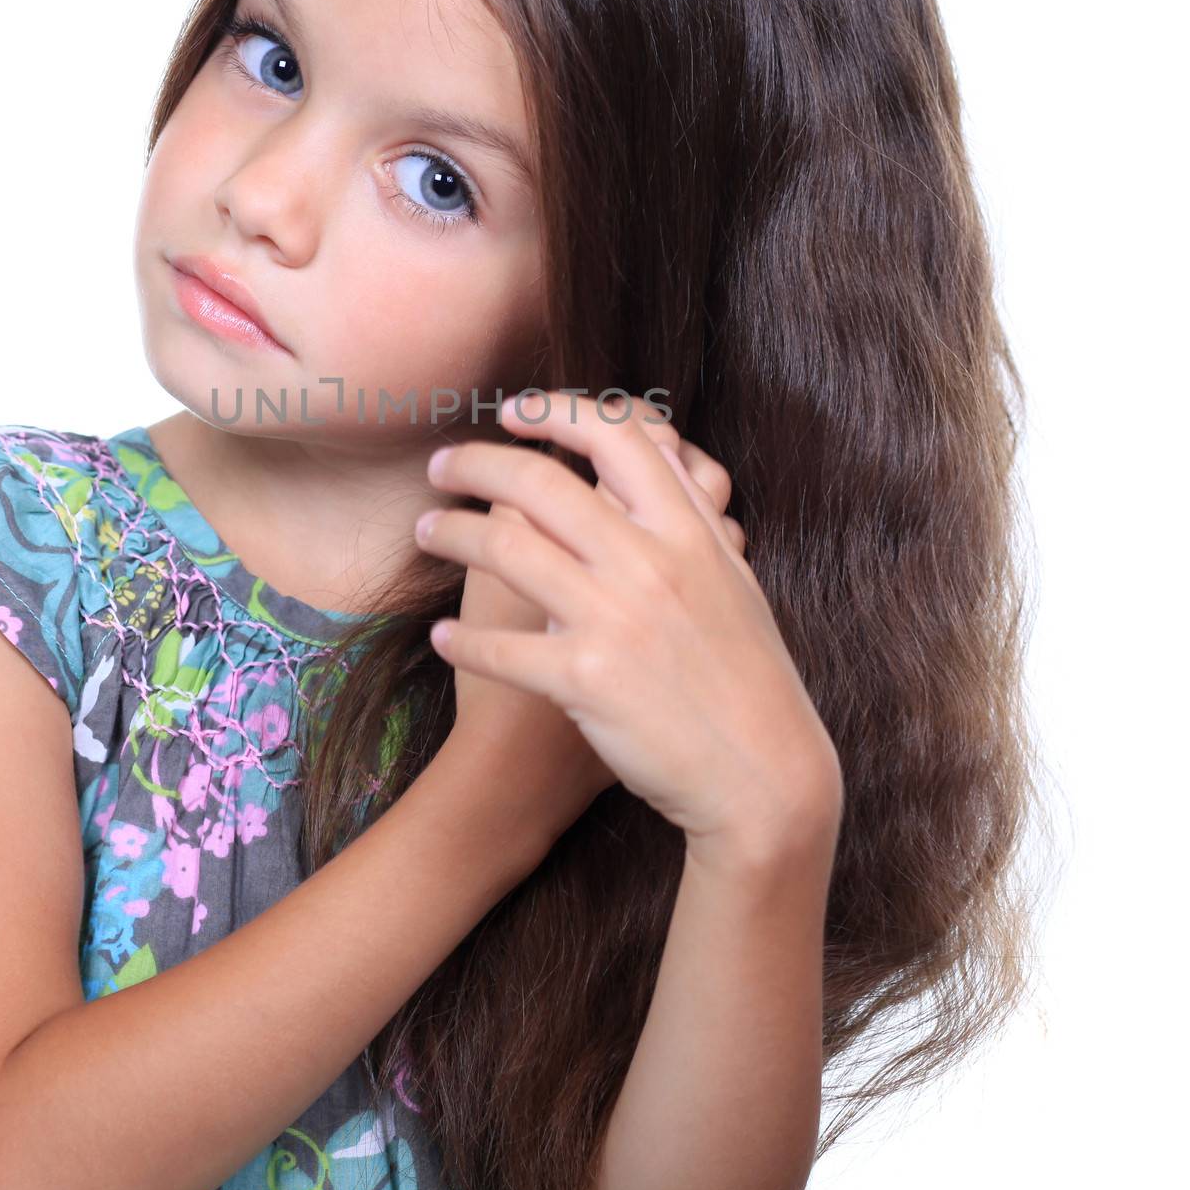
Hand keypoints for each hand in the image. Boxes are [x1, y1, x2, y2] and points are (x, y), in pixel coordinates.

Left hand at [416, 391, 843, 865]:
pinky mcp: (586, 679)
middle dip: (477, 463)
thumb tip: (659, 446)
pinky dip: (463, 641)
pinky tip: (443, 638)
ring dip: (451, 533)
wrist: (763, 777)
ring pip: (506, 548)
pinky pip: (500, 648)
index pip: (616, 436)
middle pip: (540, 481)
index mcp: (688, 531)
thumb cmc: (747, 675)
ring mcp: (616, 618)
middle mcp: (649, 562)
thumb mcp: (734, 578)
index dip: (555, 412)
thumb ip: (692, 511)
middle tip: (440, 467)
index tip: (512, 412)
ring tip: (426, 532)